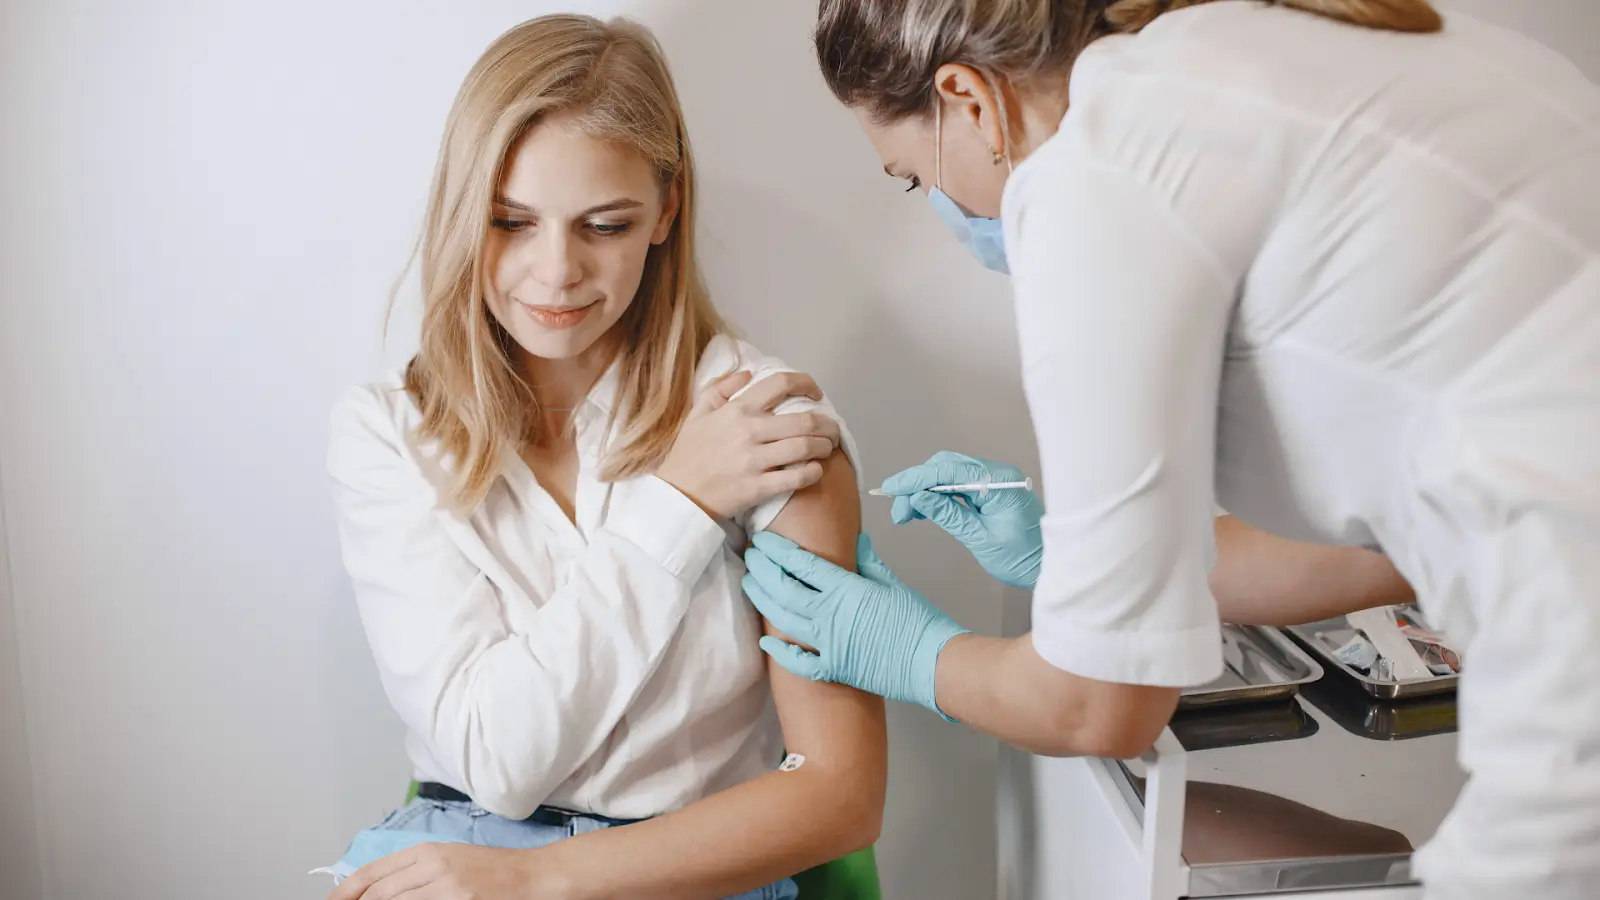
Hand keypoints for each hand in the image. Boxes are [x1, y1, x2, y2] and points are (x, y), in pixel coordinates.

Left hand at [328, 842, 571, 899]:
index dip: (346, 892)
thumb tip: (376, 890)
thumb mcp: (450, 860)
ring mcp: (447, 888)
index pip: (372, 874)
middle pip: (379, 894)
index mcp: (427, 851)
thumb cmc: (493, 869)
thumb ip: (414, 871)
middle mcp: (433, 866)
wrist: (533, 876)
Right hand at [656, 370, 841, 519]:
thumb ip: (720, 389)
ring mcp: (755, 461)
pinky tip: (815, 470)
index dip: (806, 384)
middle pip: (804, 420)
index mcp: (737, 410)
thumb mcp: (697, 413)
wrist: (677, 495)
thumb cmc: (688, 454)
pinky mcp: (758, 487)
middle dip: (827, 424)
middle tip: (831, 429)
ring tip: (827, 448)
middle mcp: (749, 431)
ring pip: (806, 448)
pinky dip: (813, 472)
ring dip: (825, 447)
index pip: (781, 384)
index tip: (816, 393)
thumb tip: (748, 373)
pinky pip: (797, 478)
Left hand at [742, 532, 968, 718]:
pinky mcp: (833, 669)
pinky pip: (798, 663)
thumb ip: (870, 562)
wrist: (933, 663)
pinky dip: (780, 653)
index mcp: (845, 590)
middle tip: (750, 555)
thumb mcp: (894, 584)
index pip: (801, 563)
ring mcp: (828, 644)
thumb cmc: (919, 622)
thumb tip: (857, 541)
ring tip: (750, 584)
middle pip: (783, 588)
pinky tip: (767, 642)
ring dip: (762, 600)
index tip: (763, 539)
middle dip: (762, 570)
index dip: (777, 550)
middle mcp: (830, 615)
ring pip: (783, 620)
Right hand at [880, 451, 1043, 589]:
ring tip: (907, 515)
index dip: (914, 479)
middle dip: (917, 486)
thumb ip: (948, 515)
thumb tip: (917, 498)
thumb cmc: (1023, 559)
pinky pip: (959, 485)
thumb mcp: (980, 539)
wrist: (1051, 567)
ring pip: (949, 474)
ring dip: (925, 491)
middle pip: (946, 467)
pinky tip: (925, 510)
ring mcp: (995, 480)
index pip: (947, 471)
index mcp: (998, 482)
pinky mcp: (992, 491)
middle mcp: (997, 474)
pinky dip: (939, 495)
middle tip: (899, 513)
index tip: (890, 489)